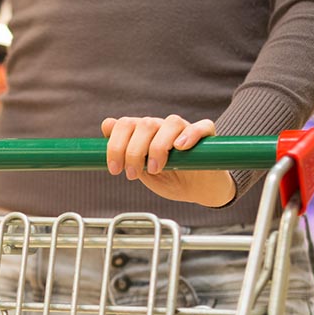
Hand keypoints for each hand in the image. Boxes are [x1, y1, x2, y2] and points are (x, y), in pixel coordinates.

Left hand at [102, 116, 236, 206]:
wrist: (197, 191)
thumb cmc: (169, 178)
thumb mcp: (141, 171)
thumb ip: (125, 152)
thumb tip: (107, 124)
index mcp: (144, 133)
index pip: (125, 124)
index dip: (115, 145)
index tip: (115, 169)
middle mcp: (162, 127)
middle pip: (145, 124)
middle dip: (133, 151)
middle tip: (132, 174)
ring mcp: (185, 129)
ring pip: (171, 123)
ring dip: (158, 147)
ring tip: (155, 169)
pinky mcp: (206, 137)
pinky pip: (202, 127)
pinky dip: (190, 134)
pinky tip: (180, 147)